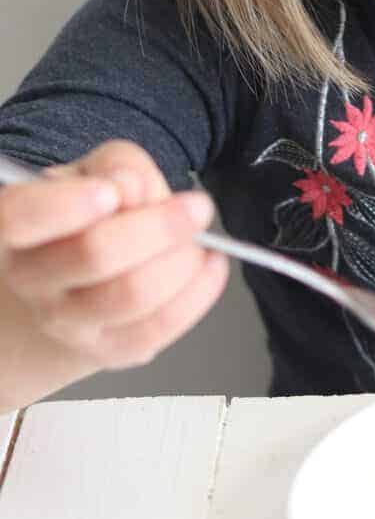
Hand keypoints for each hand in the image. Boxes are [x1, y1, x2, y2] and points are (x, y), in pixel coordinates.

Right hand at [0, 140, 228, 386]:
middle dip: (161, 225)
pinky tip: (210, 265)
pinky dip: (197, 292)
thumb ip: (117, 168)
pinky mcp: (106, 350)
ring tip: (199, 237)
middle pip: (95, 254)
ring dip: (182, 259)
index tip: (111, 192)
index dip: (65, 206)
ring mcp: (66, 322)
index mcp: (17, 226)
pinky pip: (158, 327)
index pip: (19, 217)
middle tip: (197, 206)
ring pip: (132, 294)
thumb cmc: (90, 216)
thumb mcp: (97, 172)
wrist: (80, 279)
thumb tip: (131, 189)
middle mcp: (31, 279)